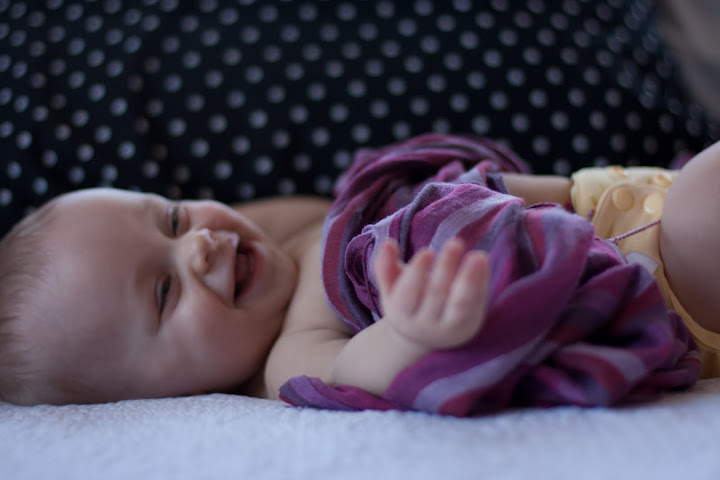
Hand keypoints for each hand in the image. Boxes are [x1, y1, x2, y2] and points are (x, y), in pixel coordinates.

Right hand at [374, 238, 490, 351]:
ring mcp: (449, 328)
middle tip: (455, 243)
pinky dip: (481, 281)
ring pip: (460, 303)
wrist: (424, 336)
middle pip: (436, 294)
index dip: (417, 272)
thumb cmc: (406, 302)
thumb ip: (385, 266)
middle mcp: (425, 324)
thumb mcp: (391, 287)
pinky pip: (476, 303)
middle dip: (445, 267)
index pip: (408, 293)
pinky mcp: (469, 325)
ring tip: (477, 256)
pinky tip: (483, 261)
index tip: (428, 251)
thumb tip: (388, 243)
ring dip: (469, 278)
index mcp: (402, 314)